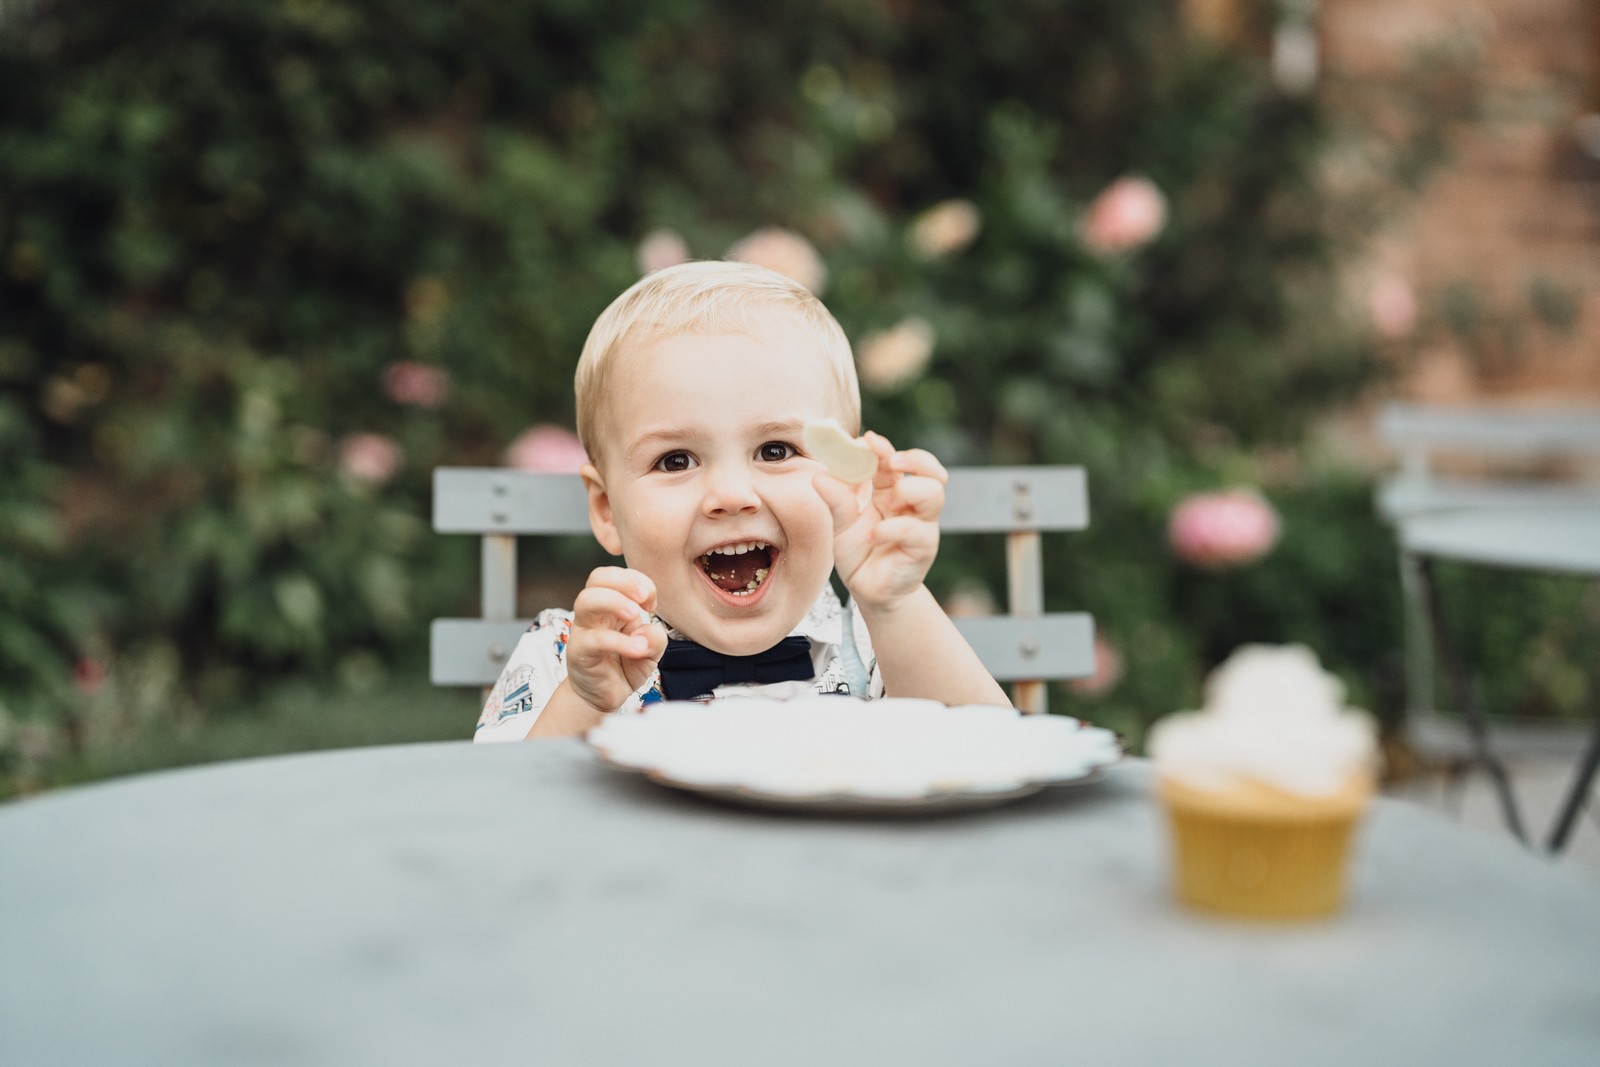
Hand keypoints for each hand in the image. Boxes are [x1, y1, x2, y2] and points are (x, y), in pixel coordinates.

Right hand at [565, 567, 668, 713]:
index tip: (652, 603)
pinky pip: (594, 639)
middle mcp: (595, 612)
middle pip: (597, 577)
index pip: (616, 575)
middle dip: (625, 581)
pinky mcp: (579, 651)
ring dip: (615, 601)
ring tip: (635, 615)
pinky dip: (619, 641)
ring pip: (587, 600)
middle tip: (645, 600)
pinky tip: (638, 649)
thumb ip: (655, 637)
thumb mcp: (651, 650)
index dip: (638, 580)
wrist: (603, 697)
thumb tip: (646, 630)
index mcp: (611, 603)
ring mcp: (583, 630)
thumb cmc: (626, 666)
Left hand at [812, 431, 947, 611]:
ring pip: (934, 493)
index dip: (885, 448)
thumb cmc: (860, 553)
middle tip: (891, 462)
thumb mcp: (841, 524)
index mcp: (892, 492)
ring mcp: (921, 525)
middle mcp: (912, 505)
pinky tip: (874, 536)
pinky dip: (891, 528)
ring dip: (907, 490)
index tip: (868, 440)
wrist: (870, 592)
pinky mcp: (923, 548)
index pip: (898, 462)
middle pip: (932, 470)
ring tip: (885, 503)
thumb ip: (836, 500)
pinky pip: (914, 529)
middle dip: (914, 460)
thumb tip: (819, 475)